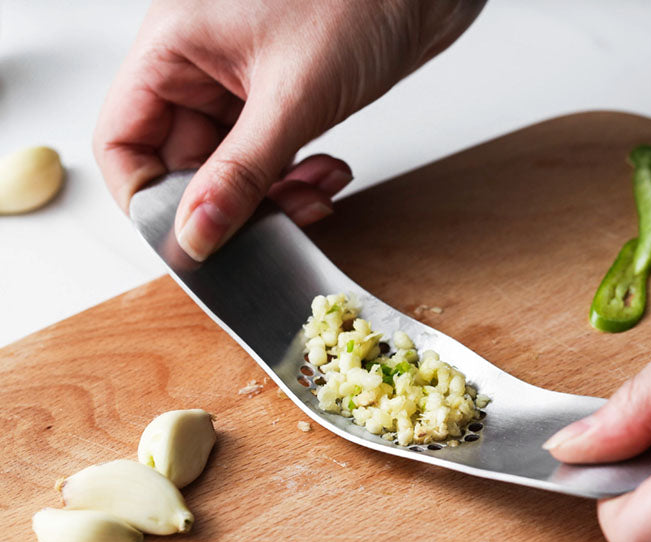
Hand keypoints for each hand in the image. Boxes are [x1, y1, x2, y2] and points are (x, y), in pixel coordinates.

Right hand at [94, 0, 484, 259]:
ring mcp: (236, 88)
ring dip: (275, 197)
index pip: (123, 142)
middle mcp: (196, 69)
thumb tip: (197, 235)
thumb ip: (242, 174)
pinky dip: (297, 179)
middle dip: (234, 206)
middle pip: (182, 168)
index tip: (194, 238)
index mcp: (172, 49)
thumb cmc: (357, 3)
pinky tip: (330, 172)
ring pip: (232, 174)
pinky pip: (268, 163)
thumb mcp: (292, 99)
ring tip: (319, 192)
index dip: (150, 199)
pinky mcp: (276, 102)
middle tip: (280, 219)